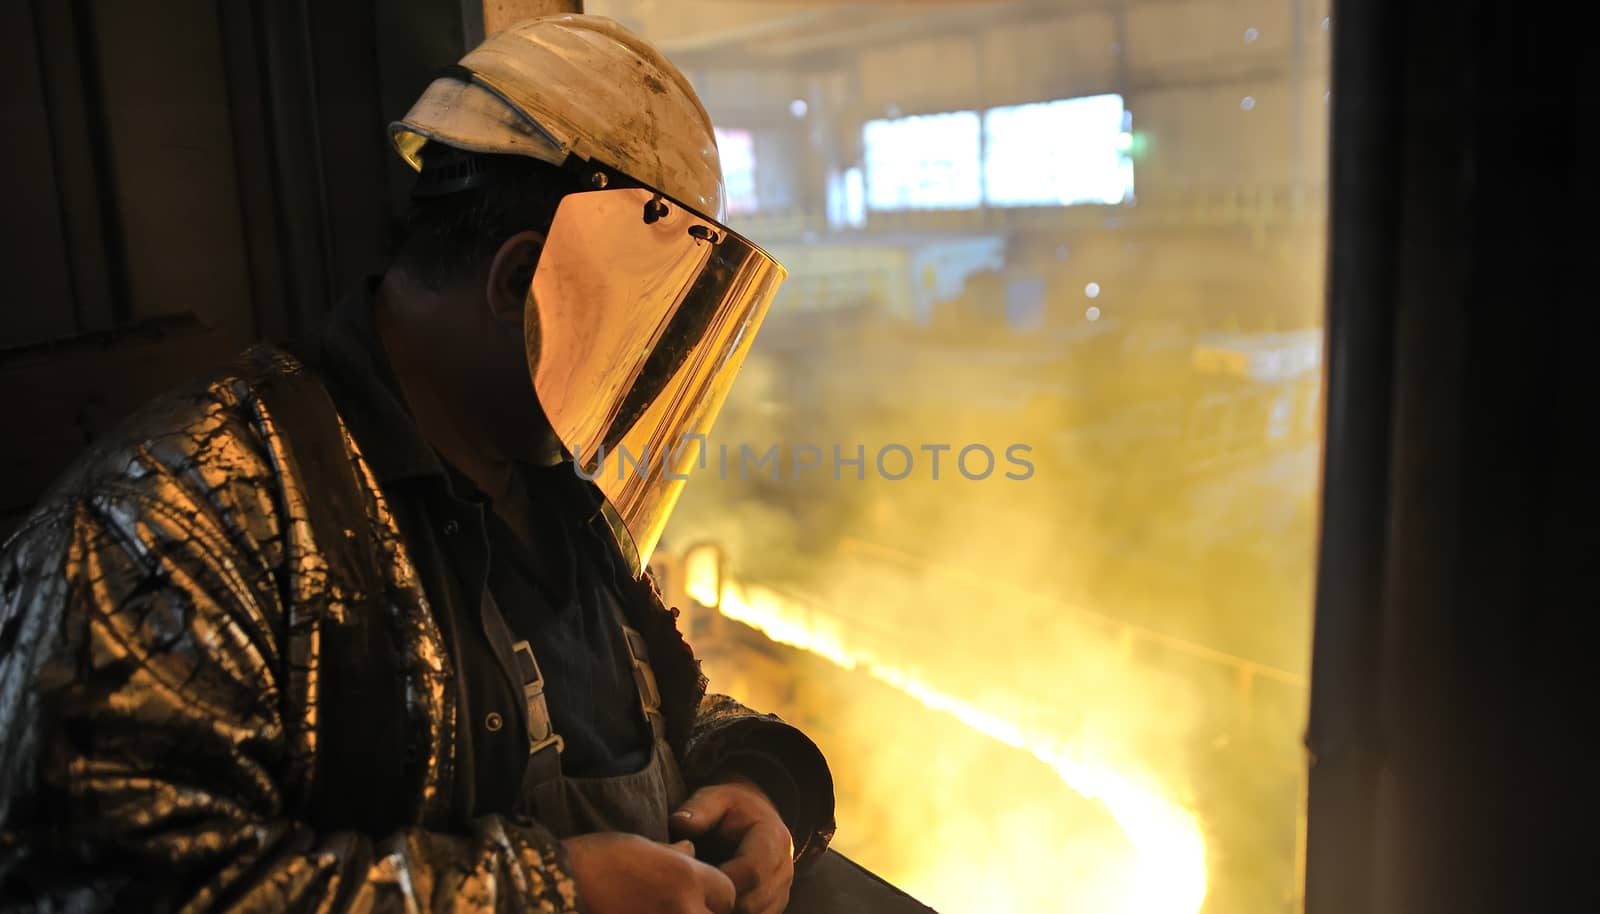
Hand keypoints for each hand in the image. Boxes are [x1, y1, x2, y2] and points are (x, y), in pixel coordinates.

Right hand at [562, 831, 735, 913]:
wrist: (559, 886)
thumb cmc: (598, 860)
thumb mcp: (641, 847)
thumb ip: (673, 855)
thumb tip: (691, 851)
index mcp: (685, 877)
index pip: (728, 893)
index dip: (715, 894)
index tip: (698, 894)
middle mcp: (682, 909)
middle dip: (704, 911)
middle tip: (679, 905)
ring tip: (662, 908)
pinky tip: (647, 912)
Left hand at [671, 780, 794, 913]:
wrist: (755, 816)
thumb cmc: (730, 809)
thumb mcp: (715, 799)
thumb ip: (699, 810)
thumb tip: (678, 823)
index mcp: (773, 838)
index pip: (751, 872)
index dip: (721, 881)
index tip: (693, 879)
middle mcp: (784, 867)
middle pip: (753, 902)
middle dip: (720, 902)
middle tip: (694, 893)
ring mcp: (782, 889)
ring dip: (726, 912)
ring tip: (703, 897)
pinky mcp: (774, 905)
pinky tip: (714, 904)